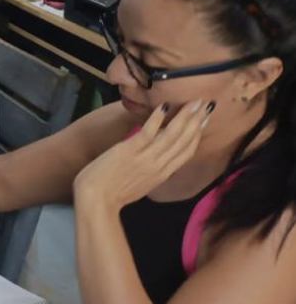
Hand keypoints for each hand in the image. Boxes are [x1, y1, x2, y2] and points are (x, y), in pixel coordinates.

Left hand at [74, 100, 212, 211]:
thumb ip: (151, 171)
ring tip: (195, 102)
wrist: (96, 200)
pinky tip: (165, 106)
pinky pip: (148, 133)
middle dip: (198, 122)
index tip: (204, 120)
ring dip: (185, 117)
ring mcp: (145, 158)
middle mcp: (159, 166)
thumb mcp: (140, 184)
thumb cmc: (112, 193)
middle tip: (208, 104)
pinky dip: (157, 119)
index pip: (186, 152)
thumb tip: (156, 157)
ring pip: (172, 135)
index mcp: (162, 174)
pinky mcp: (129, 151)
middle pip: (184, 141)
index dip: (197, 135)